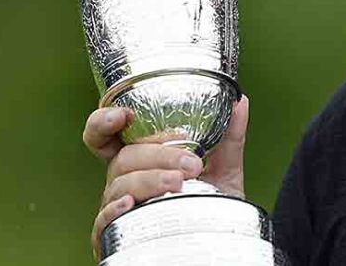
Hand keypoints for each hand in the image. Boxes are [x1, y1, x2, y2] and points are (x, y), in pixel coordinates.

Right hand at [82, 95, 248, 256]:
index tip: (124, 114)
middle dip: (157, 155)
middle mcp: (124, 178)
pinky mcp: (116, 234)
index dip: (105, 120)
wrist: (216, 243)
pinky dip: (116, 209)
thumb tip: (239, 102)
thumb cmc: (210, 204)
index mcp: (141, 158)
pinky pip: (106, 220)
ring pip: (120, 185)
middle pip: (125, 157)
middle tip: (191, 163)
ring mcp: (117, 205)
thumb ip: (229, 137)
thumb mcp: (224, 168)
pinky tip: (131, 204)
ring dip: (150, 179)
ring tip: (179, 183)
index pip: (108, 134)